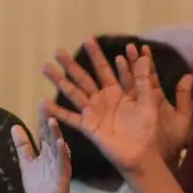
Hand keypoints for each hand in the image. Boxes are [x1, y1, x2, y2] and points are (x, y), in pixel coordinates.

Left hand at [11, 101, 73, 192]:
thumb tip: (14, 126)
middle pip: (51, 135)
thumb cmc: (40, 186)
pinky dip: (62, 154)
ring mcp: (60, 166)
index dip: (43, 117)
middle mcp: (55, 156)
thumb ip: (23, 146)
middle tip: (46, 105)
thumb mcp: (27, 163)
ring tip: (51, 121)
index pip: (45, 131)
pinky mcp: (63, 178)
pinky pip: (63, 164)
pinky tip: (61, 144)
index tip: (42, 102)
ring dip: (55, 134)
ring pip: (58, 147)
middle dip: (49, 120)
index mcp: (47, 152)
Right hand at [44, 40, 191, 178]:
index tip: (87, 38)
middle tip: (57, 50)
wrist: (144, 155)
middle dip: (71, 64)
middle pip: (84, 77)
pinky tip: (43, 102)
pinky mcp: (89, 127)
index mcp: (119, 91)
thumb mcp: (150, 102)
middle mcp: (103, 99)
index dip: (96, 54)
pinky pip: (70, 118)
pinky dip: (57, 111)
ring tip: (45, 67)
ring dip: (59, 81)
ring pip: (73, 92)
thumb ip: (144, 81)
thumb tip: (145, 56)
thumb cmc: (150, 131)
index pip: (105, 68)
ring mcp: (94, 112)